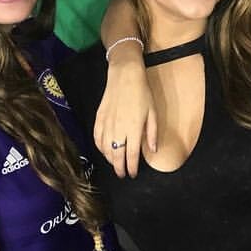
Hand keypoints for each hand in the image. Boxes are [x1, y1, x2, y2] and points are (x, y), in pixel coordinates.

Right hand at [93, 45, 156, 177]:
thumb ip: (152, 133)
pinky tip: (104, 150)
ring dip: (110, 159)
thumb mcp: (153, 113)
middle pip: (116, 155)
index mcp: (134, 129)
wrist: (125, 76)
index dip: (131, 167)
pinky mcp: (99, 118)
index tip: (132, 174)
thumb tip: (153, 150)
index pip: (131, 155)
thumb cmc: (142, 93)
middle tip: (122, 175)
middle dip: (119, 168)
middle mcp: (118, 129)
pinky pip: (97, 138)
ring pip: (105, 149)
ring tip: (115, 163)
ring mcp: (107, 124)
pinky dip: (100, 148)